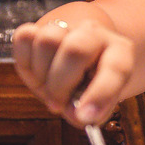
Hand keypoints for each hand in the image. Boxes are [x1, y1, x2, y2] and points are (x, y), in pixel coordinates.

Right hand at [11, 13, 133, 126]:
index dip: (100, 94)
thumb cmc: (91, 86)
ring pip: (47, 40)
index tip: (84, 117)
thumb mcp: (99, 103)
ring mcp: (67, 27)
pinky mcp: (40, 27)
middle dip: (61, 84)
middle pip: (75, 49)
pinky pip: (25, 37)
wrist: (80, 59)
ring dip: (42, 73)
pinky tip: (38, 72)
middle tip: (57, 104)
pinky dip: (26, 60)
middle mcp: (95, 34)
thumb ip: (91, 113)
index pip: (115, 68)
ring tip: (49, 87)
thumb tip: (78, 116)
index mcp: (120, 51)